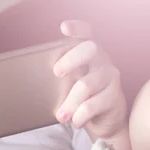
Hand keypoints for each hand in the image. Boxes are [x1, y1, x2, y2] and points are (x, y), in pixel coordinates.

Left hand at [54, 20, 127, 139]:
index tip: (64, 27)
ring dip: (69, 103)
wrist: (106, 122)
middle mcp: (103, 61)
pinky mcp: (115, 97)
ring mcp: (111, 78)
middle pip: (90, 49)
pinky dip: (80, 116)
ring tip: (60, 116)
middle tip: (56, 72)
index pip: (87, 33)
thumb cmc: (83, 98)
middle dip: (71, 59)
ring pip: (86, 85)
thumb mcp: (71, 84)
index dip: (77, 28)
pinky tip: (75, 122)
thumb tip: (34, 82)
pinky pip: (92, 105)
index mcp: (90, 54)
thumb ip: (62, 77)